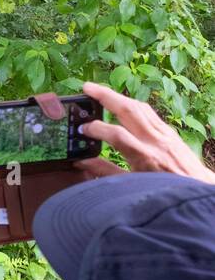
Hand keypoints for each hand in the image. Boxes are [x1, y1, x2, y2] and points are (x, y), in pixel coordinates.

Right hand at [80, 81, 214, 184]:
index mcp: (145, 157)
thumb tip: (82, 161)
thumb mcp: (131, 185)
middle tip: (88, 88)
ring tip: (100, 91)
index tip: (82, 129)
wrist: (197, 188)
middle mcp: (155, 141)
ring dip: (118, 97)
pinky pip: (149, 112)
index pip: (116, 134)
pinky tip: (122, 104)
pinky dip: (132, 105)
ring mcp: (164, 134)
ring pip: (140, 107)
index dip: (96, 128)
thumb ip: (105, 171)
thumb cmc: (163, 192)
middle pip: (129, 110)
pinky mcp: (169, 132)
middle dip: (106, 96)